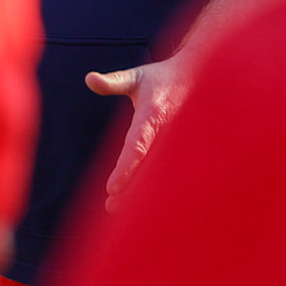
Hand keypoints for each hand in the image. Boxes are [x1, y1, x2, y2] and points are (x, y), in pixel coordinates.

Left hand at [85, 55, 194, 211]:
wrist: (196, 80)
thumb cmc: (160, 80)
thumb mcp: (136, 77)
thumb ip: (114, 81)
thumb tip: (89, 78)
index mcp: (154, 116)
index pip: (138, 145)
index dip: (126, 168)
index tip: (112, 187)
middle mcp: (167, 134)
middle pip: (148, 169)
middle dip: (131, 189)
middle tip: (111, 206)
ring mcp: (174, 145)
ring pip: (159, 175)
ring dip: (140, 193)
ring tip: (116, 208)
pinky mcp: (178, 152)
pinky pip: (166, 173)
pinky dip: (153, 188)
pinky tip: (137, 202)